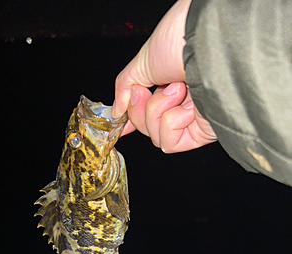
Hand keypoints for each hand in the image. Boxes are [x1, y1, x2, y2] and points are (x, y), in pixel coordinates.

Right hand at [113, 0, 216, 152]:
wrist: (207, 42)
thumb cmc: (180, 40)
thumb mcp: (142, 61)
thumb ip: (125, 86)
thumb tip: (117, 110)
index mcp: (169, 82)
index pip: (146, 111)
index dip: (131, 118)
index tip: (119, 121)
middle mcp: (182, 101)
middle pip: (146, 127)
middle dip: (140, 110)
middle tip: (146, 90)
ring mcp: (192, 118)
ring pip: (156, 137)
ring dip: (157, 112)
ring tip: (177, 89)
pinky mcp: (201, 132)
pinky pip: (170, 143)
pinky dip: (171, 124)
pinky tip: (187, 106)